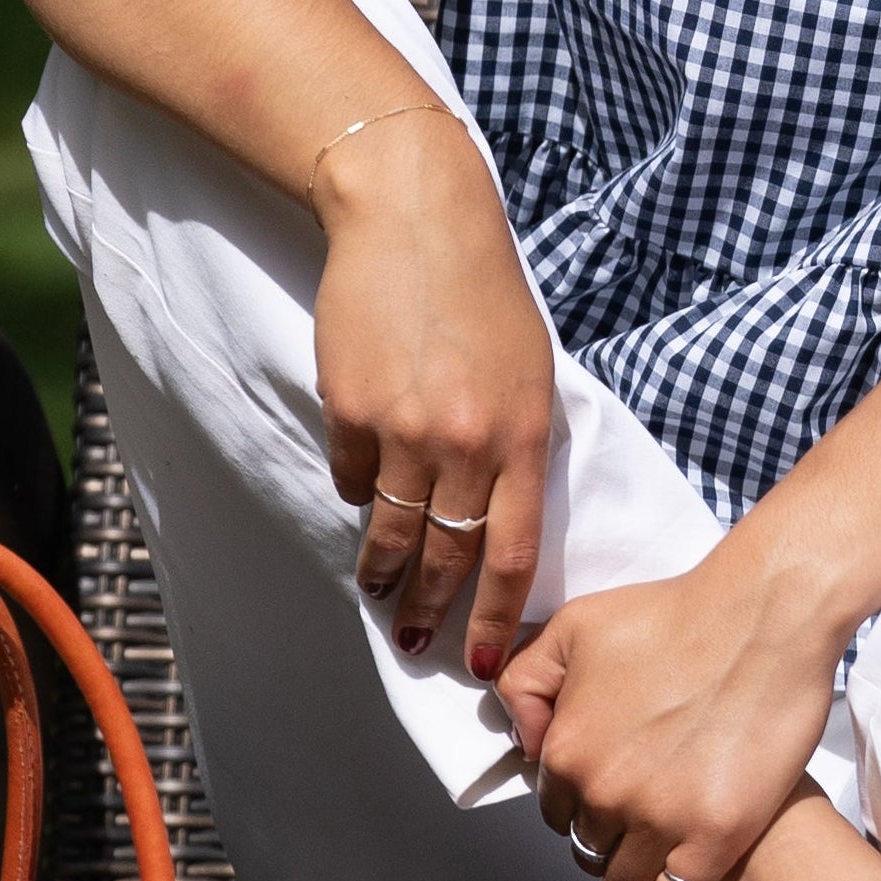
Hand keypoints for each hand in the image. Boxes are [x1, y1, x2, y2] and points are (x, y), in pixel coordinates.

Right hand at [313, 111, 556, 679]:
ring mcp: (403, 430)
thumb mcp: (531, 369)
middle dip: (430, 610)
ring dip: (381, 573)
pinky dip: (354, 491)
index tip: (487, 664)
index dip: (498, 619)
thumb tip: (496, 517)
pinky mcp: (349, 410)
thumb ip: (519, 444)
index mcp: (524, 436)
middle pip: (445, 558)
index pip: (513, 554)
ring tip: (378, 593)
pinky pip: (350, 476)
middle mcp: (465, 444)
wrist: (412, 217)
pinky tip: (358, 492)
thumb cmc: (483, 292)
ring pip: (388, 531)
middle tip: (415, 641)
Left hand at [498, 546, 847, 880]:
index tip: (608, 790)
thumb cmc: (684, 613)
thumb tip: (523, 740)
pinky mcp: (715, 837)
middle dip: (610, 835)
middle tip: (643, 810)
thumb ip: (527, 682)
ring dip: (636, 873)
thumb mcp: (577, 626)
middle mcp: (607, 791)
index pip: (553, 809)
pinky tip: (686, 874)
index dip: (581, 801)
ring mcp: (661, 820)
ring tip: (662, 849)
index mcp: (570, 749)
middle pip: (587, 849)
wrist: (767, 614)